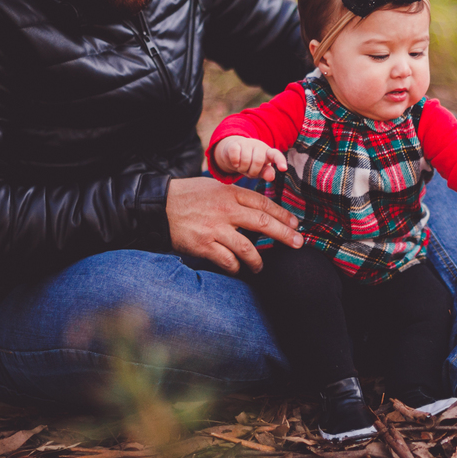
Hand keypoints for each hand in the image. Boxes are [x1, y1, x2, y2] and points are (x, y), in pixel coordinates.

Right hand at [166, 177, 302, 274]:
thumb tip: (258, 208)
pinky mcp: (204, 246)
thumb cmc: (188, 196)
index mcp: (230, 194)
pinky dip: (236, 268)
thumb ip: (235, 197)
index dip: (282, 214)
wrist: (158, 206)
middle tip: (298, 243)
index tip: (295, 223)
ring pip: (247, 248)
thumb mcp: (215, 187)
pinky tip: (238, 270)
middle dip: (284, 235)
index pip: (263, 204)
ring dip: (258, 261)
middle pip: (263, 224)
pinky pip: (227, 261)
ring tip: (260, 267)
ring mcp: (215, 229)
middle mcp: (226, 211)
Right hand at [212, 136, 287, 181]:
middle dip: (252, 171)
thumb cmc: (250, 163)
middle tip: (249, 172)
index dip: (280, 161)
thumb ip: (266, 173)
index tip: (283, 168)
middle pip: (258, 161)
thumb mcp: (259, 170)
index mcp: (268, 153)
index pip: (276, 155)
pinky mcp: (235, 143)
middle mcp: (259, 146)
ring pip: (245, 159)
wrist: (233, 153)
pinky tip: (235, 163)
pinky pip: (235, 154)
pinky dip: (234, 163)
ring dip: (242, 169)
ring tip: (241, 168)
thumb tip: (271, 177)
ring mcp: (247, 143)